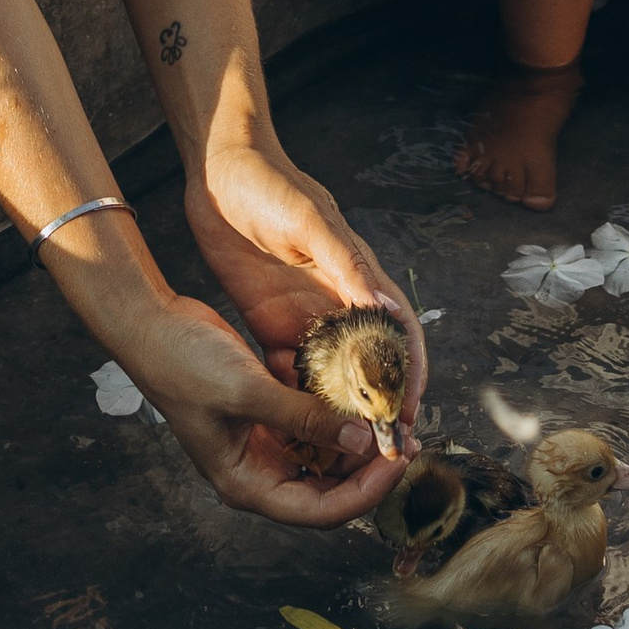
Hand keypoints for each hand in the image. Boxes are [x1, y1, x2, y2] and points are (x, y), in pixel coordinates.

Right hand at [111, 294, 402, 525]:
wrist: (150, 325)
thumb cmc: (184, 365)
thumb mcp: (248, 391)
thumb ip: (304, 418)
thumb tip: (361, 441)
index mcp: (247, 484)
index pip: (320, 510)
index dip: (365, 492)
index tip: (398, 462)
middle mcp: (259, 470)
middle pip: (329, 489)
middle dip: (370, 470)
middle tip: (407, 440)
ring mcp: (263, 442)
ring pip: (325, 456)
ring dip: (357, 441)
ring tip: (392, 418)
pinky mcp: (268, 412)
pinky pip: (313, 422)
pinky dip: (336, 412)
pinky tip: (361, 393)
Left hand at [185, 145, 428, 425]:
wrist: (219, 173)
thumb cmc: (272, 187)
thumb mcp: (311, 222)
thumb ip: (348, 265)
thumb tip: (387, 308)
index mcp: (358, 278)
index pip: (399, 334)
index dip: (410, 374)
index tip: (410, 414)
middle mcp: (337, 304)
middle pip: (370, 365)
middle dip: (379, 406)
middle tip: (382, 451)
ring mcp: (304, 318)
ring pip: (332, 377)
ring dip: (340, 412)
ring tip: (343, 454)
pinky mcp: (271, 325)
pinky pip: (290, 373)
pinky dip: (296, 401)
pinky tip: (295, 432)